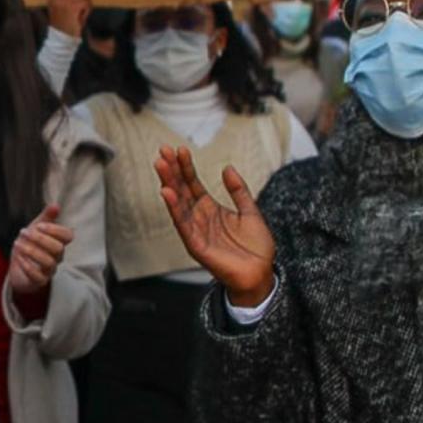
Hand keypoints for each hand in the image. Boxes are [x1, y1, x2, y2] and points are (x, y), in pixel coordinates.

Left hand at [6, 204, 72, 296]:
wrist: (18, 267)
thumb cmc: (30, 245)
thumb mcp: (36, 229)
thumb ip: (46, 217)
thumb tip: (55, 205)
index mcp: (58, 242)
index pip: (68, 236)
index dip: (54, 229)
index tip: (38, 225)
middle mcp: (57, 257)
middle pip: (58, 249)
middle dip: (40, 239)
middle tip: (23, 233)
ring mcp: (49, 270)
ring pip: (48, 262)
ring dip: (31, 251)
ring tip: (17, 244)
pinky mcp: (39, 281)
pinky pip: (38, 276)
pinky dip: (27, 266)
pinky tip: (18, 258)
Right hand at [46, 0, 94, 38]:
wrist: (62, 39)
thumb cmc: (66, 24)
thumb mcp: (64, 9)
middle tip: (84, 8)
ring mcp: (63, 3)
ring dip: (86, 6)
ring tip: (81, 16)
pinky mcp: (71, 8)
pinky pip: (86, 4)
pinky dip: (87, 11)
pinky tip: (82, 19)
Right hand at [156, 146, 275, 307]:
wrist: (261, 274)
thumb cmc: (255, 248)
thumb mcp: (250, 211)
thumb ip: (238, 190)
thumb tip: (228, 168)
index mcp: (210, 209)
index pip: (193, 183)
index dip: (186, 167)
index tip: (179, 149)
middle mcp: (199, 218)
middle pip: (181, 190)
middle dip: (172, 170)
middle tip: (163, 151)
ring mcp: (196, 231)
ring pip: (178, 204)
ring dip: (168, 183)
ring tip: (161, 165)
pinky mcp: (196, 245)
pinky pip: (183, 224)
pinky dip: (174, 208)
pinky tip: (167, 192)